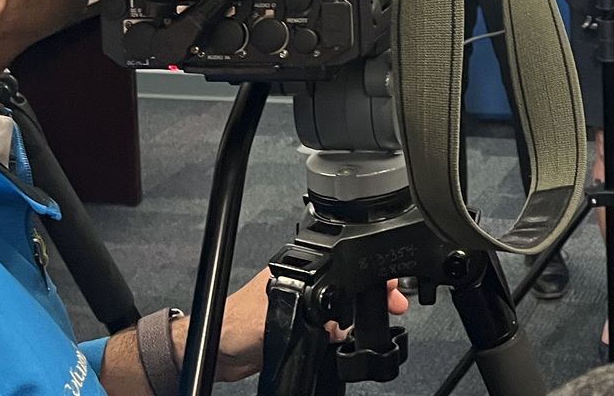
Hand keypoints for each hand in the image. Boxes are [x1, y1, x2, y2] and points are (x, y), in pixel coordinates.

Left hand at [175, 270, 409, 382]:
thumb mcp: (280, 316)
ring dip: (362, 314)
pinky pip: (334, 327)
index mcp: (298, 269)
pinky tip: (352, 338)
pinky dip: (347, 332)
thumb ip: (315, 319)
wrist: (218, 351)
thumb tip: (345, 323)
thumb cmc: (234, 325)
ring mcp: (305, 304)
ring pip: (346, 306)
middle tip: (395, 306)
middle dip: (375, 293)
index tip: (391, 287)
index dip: (370, 273)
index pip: (343, 262)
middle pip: (351, 283)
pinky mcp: (302, 326)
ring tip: (377, 323)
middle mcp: (305, 283)